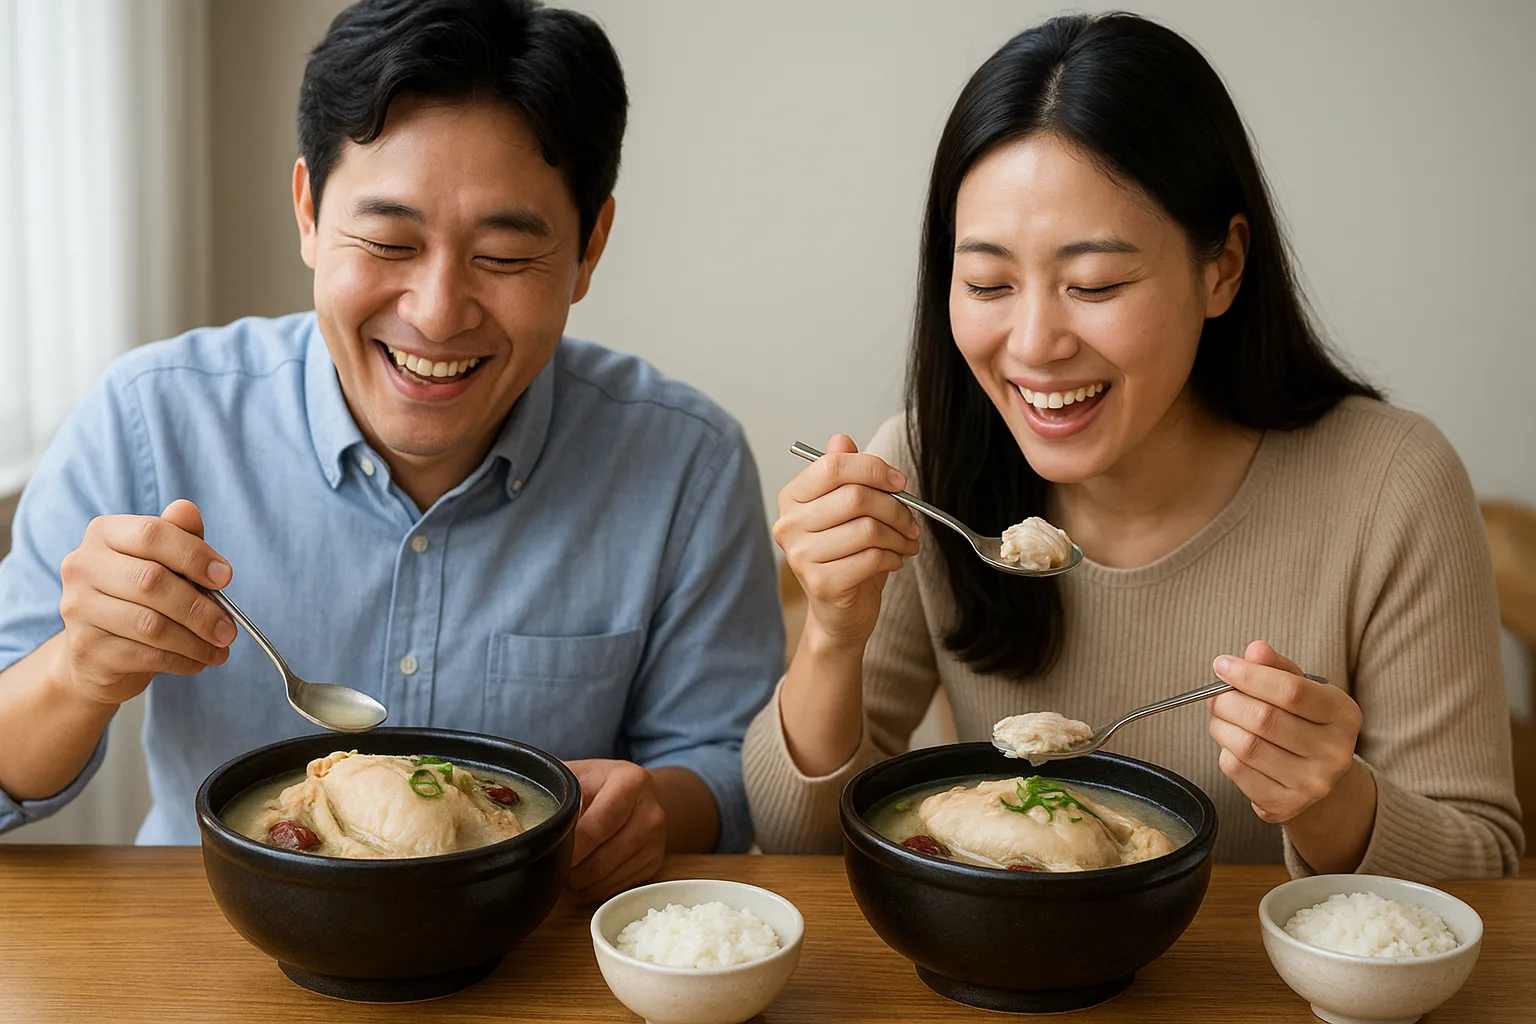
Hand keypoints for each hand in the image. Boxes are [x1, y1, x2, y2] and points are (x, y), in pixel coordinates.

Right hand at [57, 499, 236, 706]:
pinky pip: (145, 654)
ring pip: (150, 624)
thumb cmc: (139, 596)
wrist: (97, 653)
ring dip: (196, 640)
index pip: (152, 533)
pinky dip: (181, 659)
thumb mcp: (164, 561)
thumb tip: (187, 510)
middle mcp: (82, 566)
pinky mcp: (85, 647)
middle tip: (230, 628)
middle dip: (201, 608)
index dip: (194, 555)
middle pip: (152, 581)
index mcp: (104, 533)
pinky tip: (198, 661)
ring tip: (220, 648)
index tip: (225, 578)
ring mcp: (78, 608)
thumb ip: (179, 535)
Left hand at [566, 759, 666, 901]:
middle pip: (607, 855)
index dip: (575, 844)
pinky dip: (596, 888)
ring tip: (566, 871)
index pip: (601, 822)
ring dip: (582, 882)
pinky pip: (619, 887)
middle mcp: (651, 811)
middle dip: (575, 868)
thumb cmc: (595, 784)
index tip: (552, 854)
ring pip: (611, 876)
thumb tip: (532, 826)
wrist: (633, 793)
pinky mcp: (655, 862)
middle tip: (554, 867)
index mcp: (631, 781)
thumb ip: (557, 794)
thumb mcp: (576, 776)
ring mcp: (657, 840)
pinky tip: (583, 876)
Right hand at [773, 433, 920, 648]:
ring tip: (906, 541)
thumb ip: (844, 473)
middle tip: (911, 519)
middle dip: (895, 507)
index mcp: (792, 498)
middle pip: (855, 497)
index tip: (899, 483)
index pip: (832, 466)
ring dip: (899, 535)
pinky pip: (871, 558)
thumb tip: (841, 440)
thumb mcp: (846, 510)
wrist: (838, 612)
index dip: (873, 468)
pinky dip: (893, 557)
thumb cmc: (845, 555)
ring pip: (868, 529)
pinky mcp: (821, 583)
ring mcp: (801, 556)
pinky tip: (894, 560)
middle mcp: (789, 525)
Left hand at [1208, 641, 1361, 823]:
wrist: (1319, 776)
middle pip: (1263, 719)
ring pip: (1245, 746)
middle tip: (1215, 695)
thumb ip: (1277, 668)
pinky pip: (1236, 771)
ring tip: (1221, 717)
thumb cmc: (1304, 722)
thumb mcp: (1302, 688)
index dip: (1249, 675)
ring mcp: (1312, 784)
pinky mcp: (1284, 806)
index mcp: (1344, 715)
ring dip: (1220, 726)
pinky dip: (1224, 752)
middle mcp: (1335, 753)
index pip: (1291, 691)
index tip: (1221, 665)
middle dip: (1227, 701)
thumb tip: (1255, 650)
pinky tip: (1233, 745)